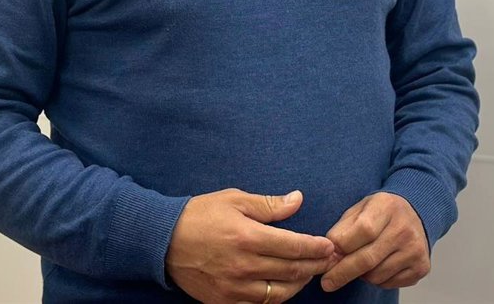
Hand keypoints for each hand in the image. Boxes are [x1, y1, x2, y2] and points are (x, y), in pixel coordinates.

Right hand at [165, 188, 338, 303]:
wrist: (163, 241)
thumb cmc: (200, 215)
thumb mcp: (234, 199)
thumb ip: (268, 205)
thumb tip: (298, 200)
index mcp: (248, 237)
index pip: (294, 246)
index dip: (316, 247)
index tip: (330, 246)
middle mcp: (244, 266)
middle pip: (292, 271)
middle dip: (315, 266)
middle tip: (330, 260)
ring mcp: (234, 288)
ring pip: (279, 294)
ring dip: (299, 285)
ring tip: (309, 274)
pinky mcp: (225, 302)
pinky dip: (276, 298)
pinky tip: (283, 287)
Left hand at [320, 192, 429, 292]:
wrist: (416, 214)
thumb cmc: (381, 212)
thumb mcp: (360, 208)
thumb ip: (343, 229)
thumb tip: (330, 254)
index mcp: (387, 207)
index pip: (362, 230)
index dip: (342, 247)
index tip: (326, 258)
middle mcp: (404, 229)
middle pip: (367, 258)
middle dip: (342, 273)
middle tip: (327, 282)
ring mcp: (415, 249)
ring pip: (376, 275)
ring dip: (361, 275)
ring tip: (361, 262)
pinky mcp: (420, 267)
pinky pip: (388, 283)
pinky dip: (377, 280)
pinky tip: (378, 265)